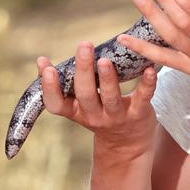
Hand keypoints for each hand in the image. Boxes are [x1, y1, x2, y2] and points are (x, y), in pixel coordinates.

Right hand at [38, 42, 156, 156]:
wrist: (128, 144)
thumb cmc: (99, 114)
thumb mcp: (78, 104)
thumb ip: (63, 85)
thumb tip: (40, 61)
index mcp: (76, 111)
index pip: (57, 104)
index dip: (50, 88)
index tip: (48, 67)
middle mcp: (94, 115)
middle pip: (86, 95)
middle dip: (83, 70)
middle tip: (84, 46)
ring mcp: (117, 116)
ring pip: (111, 98)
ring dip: (108, 78)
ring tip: (105, 59)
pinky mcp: (139, 115)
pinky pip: (143, 98)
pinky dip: (147, 84)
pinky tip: (149, 69)